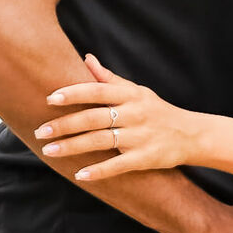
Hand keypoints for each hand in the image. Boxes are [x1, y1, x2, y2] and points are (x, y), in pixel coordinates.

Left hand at [36, 54, 202, 177]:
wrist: (191, 135)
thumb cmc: (157, 110)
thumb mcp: (137, 91)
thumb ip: (109, 79)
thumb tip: (86, 58)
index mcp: (130, 95)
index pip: (97, 91)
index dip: (73, 94)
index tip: (50, 98)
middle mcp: (134, 114)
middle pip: (93, 118)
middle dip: (64, 125)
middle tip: (40, 131)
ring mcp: (139, 137)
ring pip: (100, 141)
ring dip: (73, 147)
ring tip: (49, 151)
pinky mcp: (145, 158)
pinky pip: (118, 165)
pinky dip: (99, 171)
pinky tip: (80, 174)